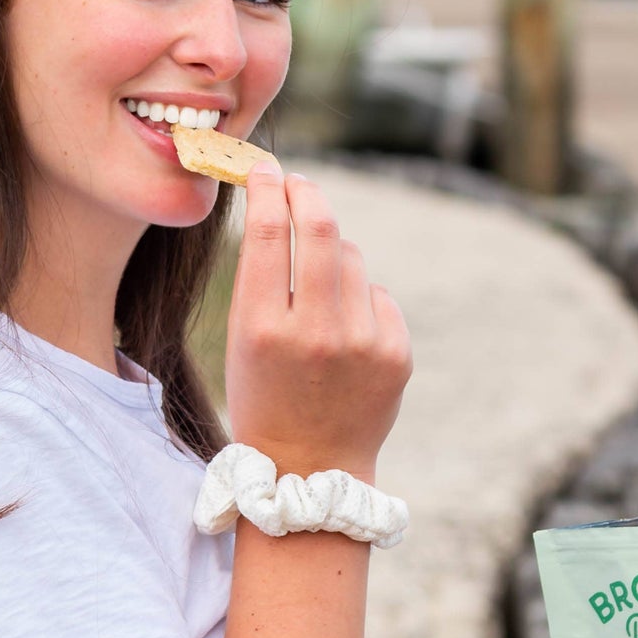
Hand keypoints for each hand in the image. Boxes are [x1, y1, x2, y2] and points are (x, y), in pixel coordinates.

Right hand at [225, 168, 411, 478]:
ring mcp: (363, 344)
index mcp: (262, 330)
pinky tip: (345, 335)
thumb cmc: (263, 395)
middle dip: (306, 193)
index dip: (267, 188)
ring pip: (351, 257)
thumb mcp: (240, 340)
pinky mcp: (396, 353)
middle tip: (297, 183)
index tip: (265, 170)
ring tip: (316, 297)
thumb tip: (287, 202)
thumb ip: (261, 278)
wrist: (311, 467)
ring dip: (332, 256)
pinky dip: (360, 300)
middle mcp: (315, 333)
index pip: (268, 232)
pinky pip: (378, 294)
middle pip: (319, 226)